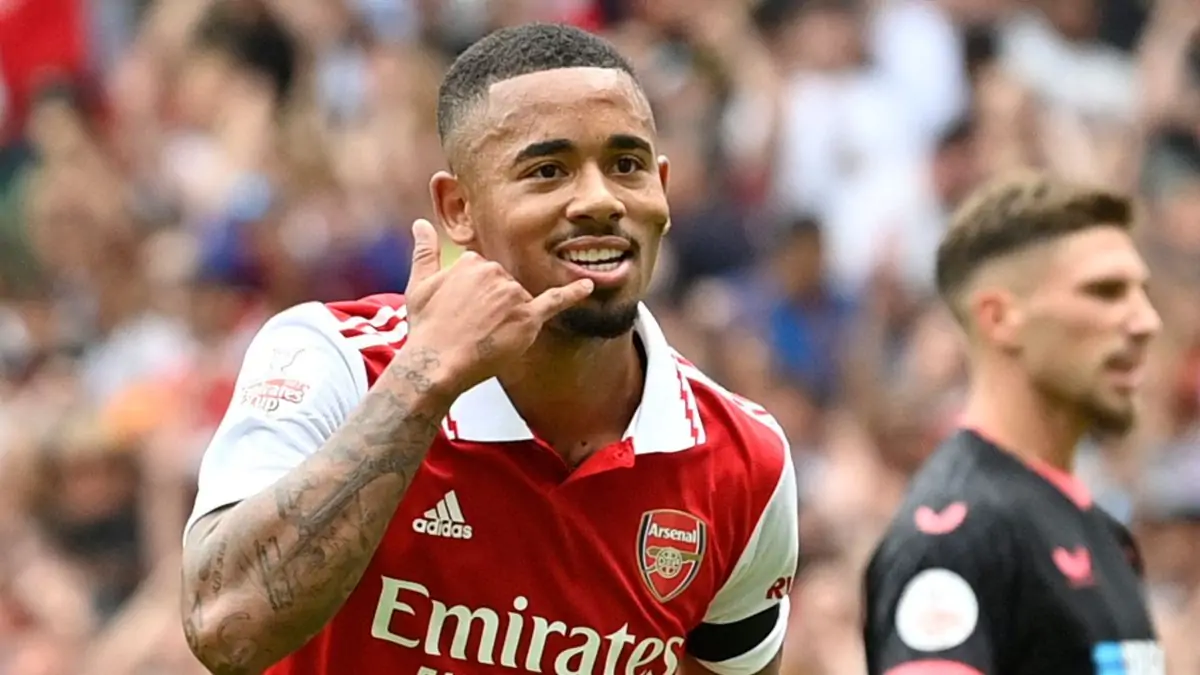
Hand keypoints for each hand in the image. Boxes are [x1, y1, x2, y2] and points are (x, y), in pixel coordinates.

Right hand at [401, 219, 593, 391]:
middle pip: (505, 285)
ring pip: (519, 300)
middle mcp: (496, 273)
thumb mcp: (419, 284)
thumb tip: (420, 223)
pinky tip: (588, 285)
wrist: (435, 363)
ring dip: (507, 316)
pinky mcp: (527, 318)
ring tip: (483, 334)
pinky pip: (555, 301)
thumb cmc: (427, 328)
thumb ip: (424, 251)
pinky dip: (573, 293)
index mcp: (473, 262)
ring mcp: (513, 295)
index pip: (485, 272)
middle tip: (471, 326)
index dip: (475, 295)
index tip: (463, 311)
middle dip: (492, 305)